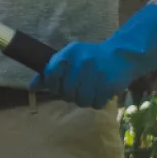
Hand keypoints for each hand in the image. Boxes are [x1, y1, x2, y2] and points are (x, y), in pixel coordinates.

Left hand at [29, 3, 156, 107]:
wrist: (123, 55)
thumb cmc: (93, 57)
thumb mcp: (72, 57)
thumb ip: (52, 70)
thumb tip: (33, 87)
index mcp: (70, 53)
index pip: (50, 73)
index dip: (52, 84)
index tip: (57, 86)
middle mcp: (81, 62)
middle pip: (65, 92)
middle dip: (70, 93)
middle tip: (79, 87)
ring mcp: (95, 74)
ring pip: (80, 100)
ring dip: (84, 99)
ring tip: (90, 90)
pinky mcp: (108, 85)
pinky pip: (95, 104)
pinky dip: (97, 101)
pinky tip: (101, 92)